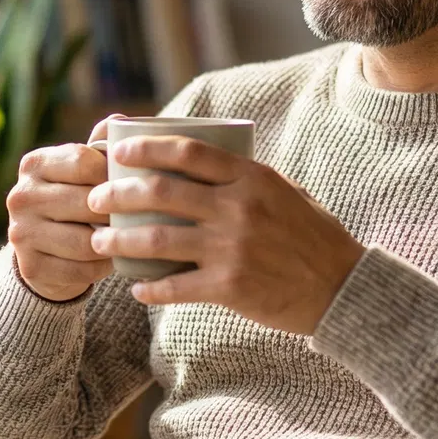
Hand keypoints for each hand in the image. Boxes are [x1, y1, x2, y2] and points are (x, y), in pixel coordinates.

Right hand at [4, 118, 117, 301]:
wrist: (44, 251)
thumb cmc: (74, 200)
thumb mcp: (82, 170)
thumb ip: (100, 145)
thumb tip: (121, 121)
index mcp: (34, 163)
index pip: (83, 162)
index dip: (114, 174)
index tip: (133, 183)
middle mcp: (20, 195)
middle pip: (86, 203)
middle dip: (117, 212)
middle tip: (140, 216)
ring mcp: (20, 233)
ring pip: (85, 241)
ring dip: (112, 243)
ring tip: (128, 239)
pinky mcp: (30, 267)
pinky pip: (80, 270)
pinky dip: (102, 267)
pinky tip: (111, 260)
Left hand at [85, 136, 364, 333]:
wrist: (341, 288)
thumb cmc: (312, 236)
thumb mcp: (284, 192)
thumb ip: (244, 178)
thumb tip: (200, 163)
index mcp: (251, 177)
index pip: (188, 152)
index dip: (147, 148)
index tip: (120, 152)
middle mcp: (238, 208)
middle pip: (162, 192)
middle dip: (118, 193)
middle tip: (96, 200)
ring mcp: (232, 248)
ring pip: (159, 238)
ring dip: (121, 240)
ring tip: (100, 243)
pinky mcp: (230, 286)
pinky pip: (177, 286)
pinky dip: (150, 289)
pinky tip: (136, 290)